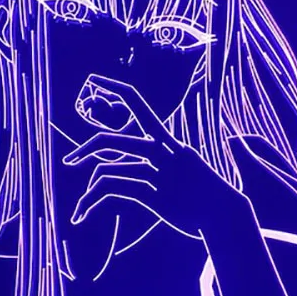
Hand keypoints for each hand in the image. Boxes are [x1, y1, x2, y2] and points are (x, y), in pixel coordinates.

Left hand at [62, 75, 245, 238]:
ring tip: (79, 208)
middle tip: (68, 161)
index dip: (115, 89)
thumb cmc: (208, 194)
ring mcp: (161, 175)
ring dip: (88, 191)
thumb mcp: (187, 168)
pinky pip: (117, 192)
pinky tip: (87, 213)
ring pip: (110, 171)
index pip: (140, 106)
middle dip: (87, 148)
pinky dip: (95, 201)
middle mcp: (165, 153)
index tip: (93, 80)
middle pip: (115, 141)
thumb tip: (138, 163)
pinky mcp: (157, 197)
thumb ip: (165, 160)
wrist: (228, 215)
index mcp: (172, 143)